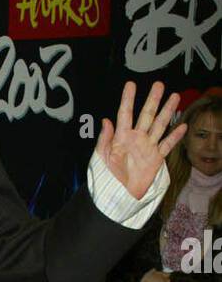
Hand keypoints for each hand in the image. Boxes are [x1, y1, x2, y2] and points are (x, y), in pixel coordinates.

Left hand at [96, 81, 186, 199]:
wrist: (118, 197)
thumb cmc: (106, 178)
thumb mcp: (100, 158)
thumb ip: (104, 140)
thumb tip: (106, 121)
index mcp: (120, 137)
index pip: (125, 114)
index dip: (128, 99)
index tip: (131, 84)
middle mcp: (136, 139)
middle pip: (146, 115)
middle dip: (153, 100)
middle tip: (159, 85)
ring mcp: (147, 147)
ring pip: (159, 125)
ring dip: (167, 111)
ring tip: (174, 97)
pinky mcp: (156, 158)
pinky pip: (167, 145)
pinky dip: (175, 136)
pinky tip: (182, 126)